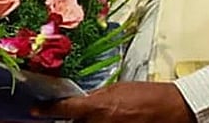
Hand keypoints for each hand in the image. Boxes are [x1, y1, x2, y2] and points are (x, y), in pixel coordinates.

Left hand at [32, 81, 195, 122]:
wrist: (173, 110)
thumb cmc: (148, 96)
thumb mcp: (117, 89)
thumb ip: (96, 97)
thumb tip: (82, 100)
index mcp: (96, 108)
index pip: (63, 109)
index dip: (46, 110)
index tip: (35, 110)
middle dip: (68, 121)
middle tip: (67, 115)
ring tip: (98, 117)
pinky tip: (106, 121)